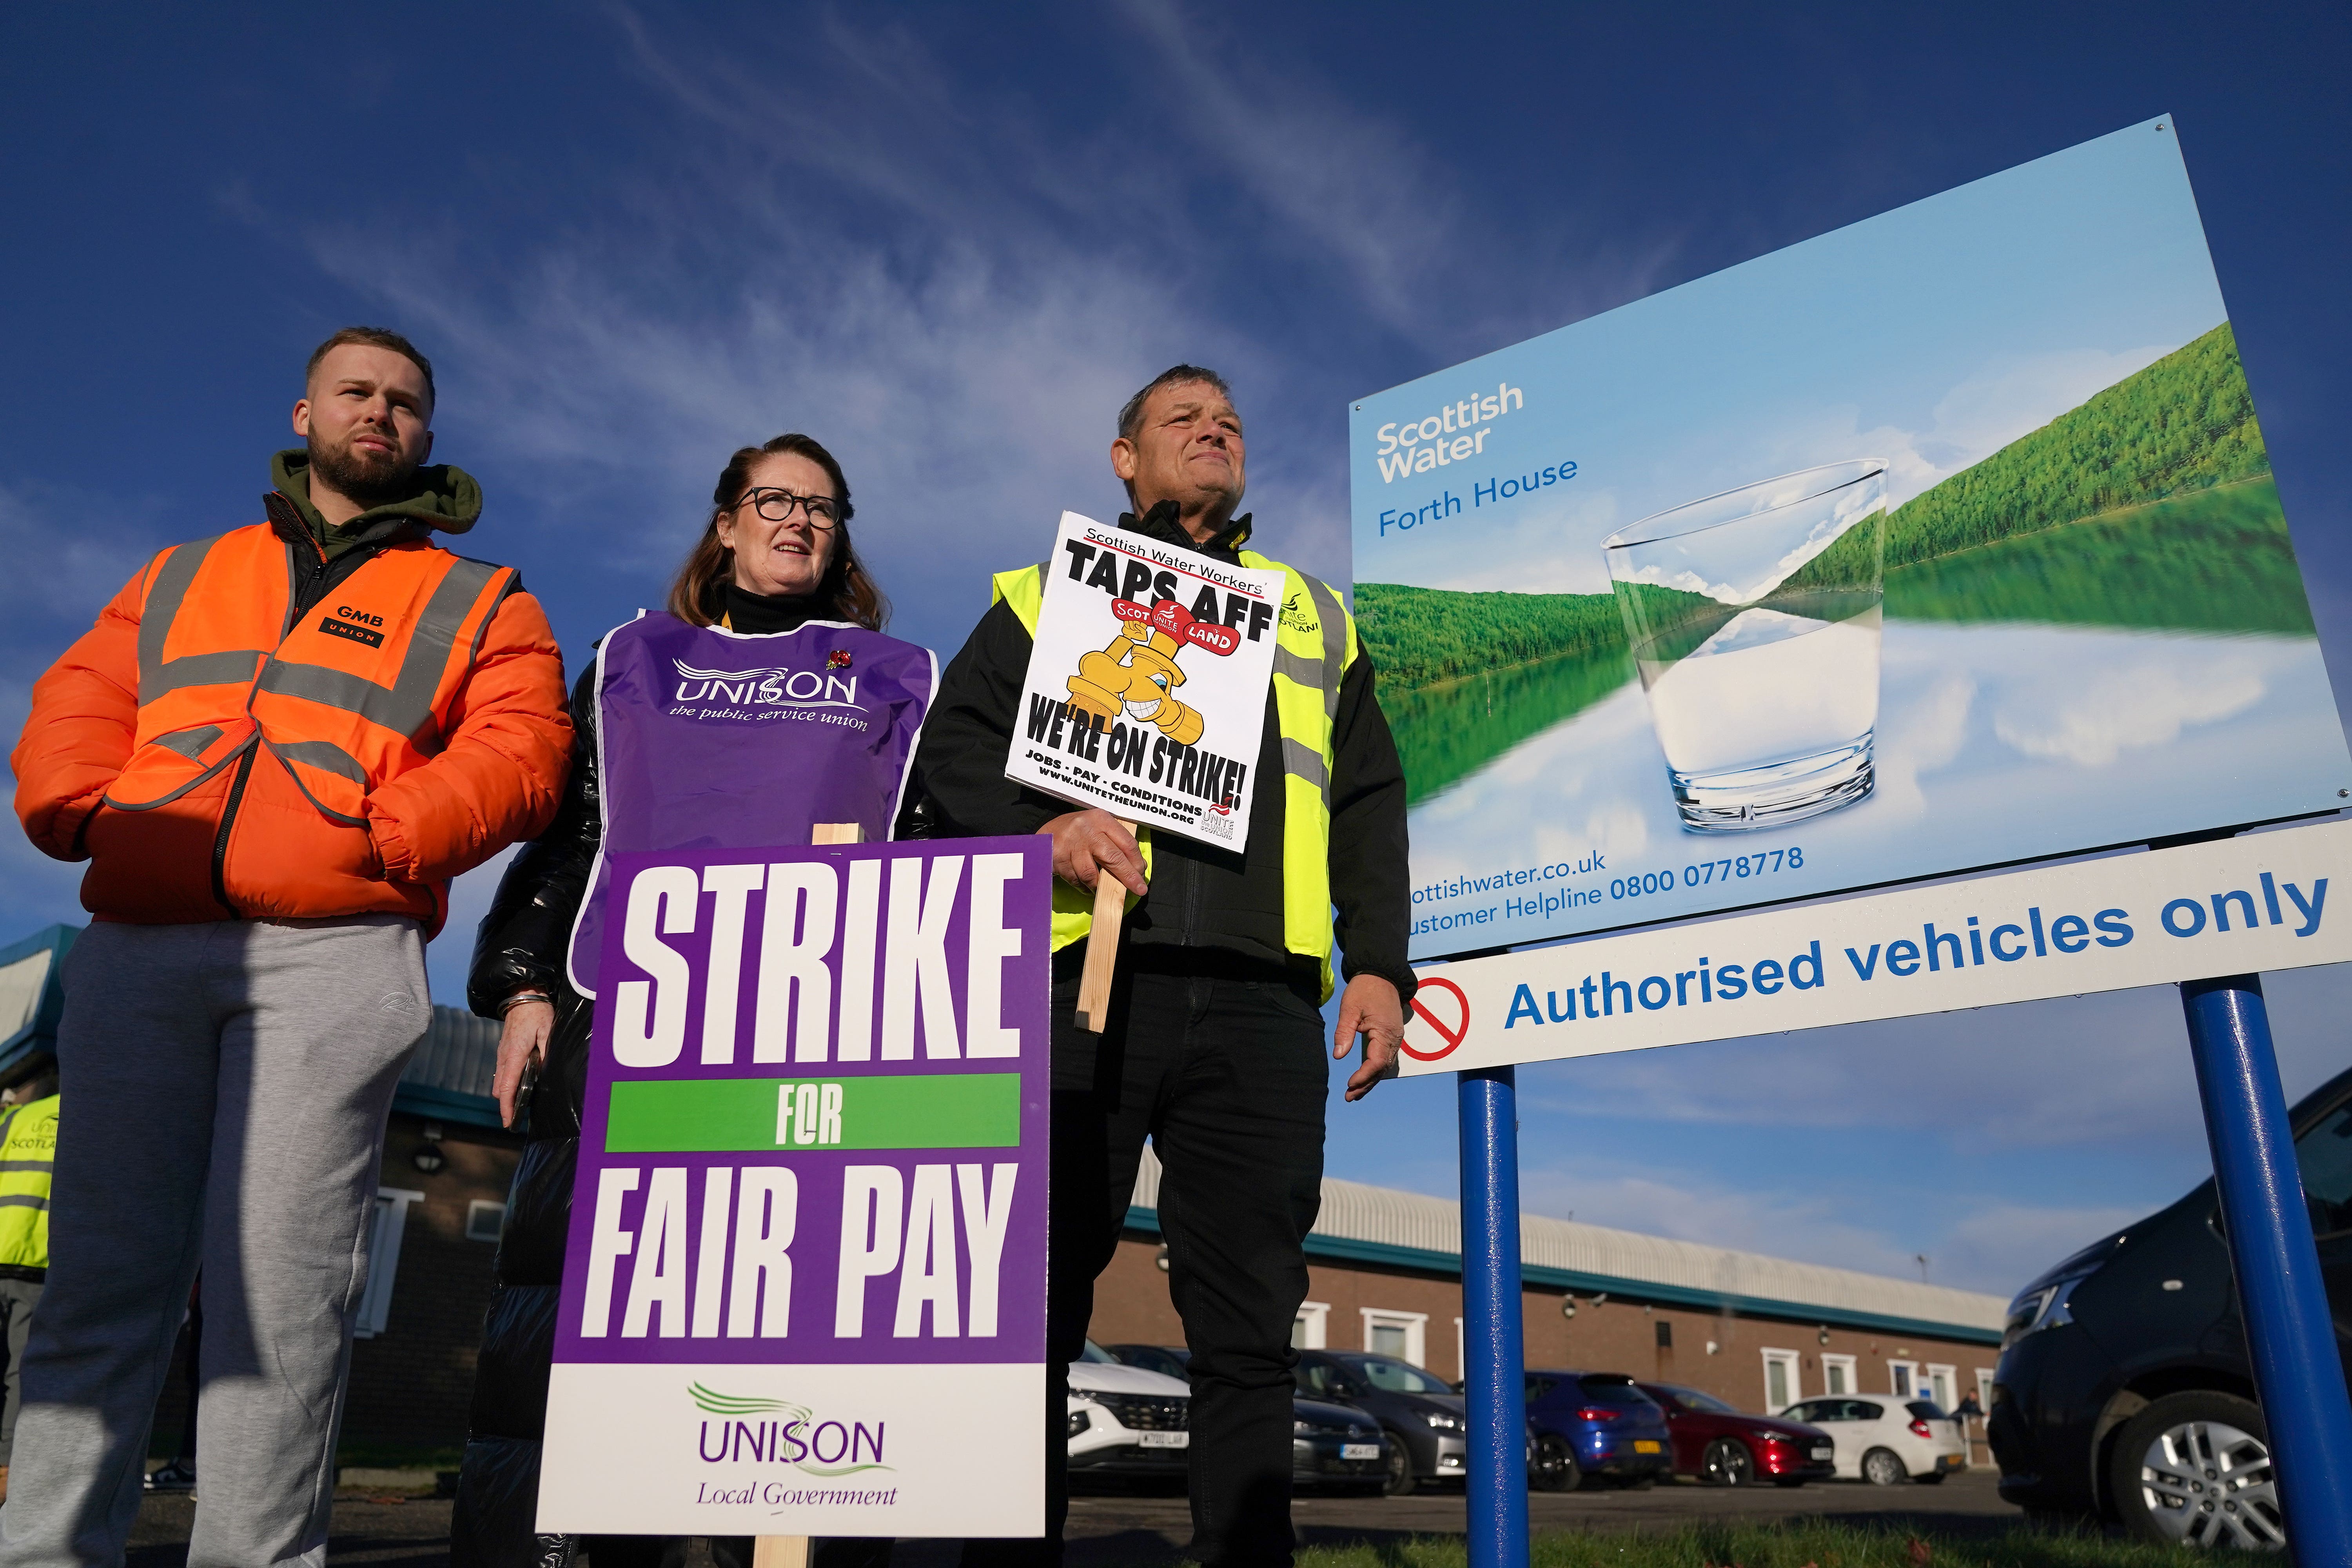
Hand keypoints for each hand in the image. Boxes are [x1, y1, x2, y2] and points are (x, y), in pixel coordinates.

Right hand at [494, 998, 553, 1128]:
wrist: (522, 996)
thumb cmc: (537, 1013)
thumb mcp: (548, 1031)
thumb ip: (547, 1052)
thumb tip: (545, 1071)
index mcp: (514, 1054)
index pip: (506, 1086)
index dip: (506, 1107)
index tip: (508, 1122)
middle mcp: (504, 1057)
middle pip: (499, 1089)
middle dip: (506, 1103)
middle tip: (517, 1116)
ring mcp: (501, 1054)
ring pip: (499, 1081)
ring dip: (506, 1093)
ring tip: (519, 1104)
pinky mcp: (503, 1051)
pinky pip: (502, 1072)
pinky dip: (507, 1082)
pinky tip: (520, 1084)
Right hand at [1040, 809, 1146, 896]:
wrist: (1047, 832)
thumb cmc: (1079, 831)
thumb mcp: (1098, 827)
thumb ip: (1117, 842)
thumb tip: (1137, 867)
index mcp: (1101, 819)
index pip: (1126, 842)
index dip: (1136, 861)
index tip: (1142, 875)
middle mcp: (1086, 829)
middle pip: (1112, 857)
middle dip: (1127, 877)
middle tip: (1138, 889)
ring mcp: (1070, 844)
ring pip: (1091, 874)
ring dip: (1099, 886)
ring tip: (1102, 889)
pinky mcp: (1057, 858)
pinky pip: (1075, 880)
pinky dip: (1083, 886)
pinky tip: (1085, 885)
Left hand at [1333, 974, 1403, 1101]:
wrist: (1381, 974)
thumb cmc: (1364, 989)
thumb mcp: (1349, 1008)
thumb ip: (1344, 1032)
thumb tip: (1338, 1055)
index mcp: (1385, 1032)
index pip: (1376, 1062)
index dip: (1363, 1076)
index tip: (1348, 1085)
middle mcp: (1394, 1038)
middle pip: (1381, 1069)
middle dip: (1366, 1084)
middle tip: (1349, 1097)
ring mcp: (1395, 1037)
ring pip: (1384, 1066)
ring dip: (1370, 1080)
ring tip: (1354, 1094)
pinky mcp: (1392, 1036)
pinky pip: (1385, 1058)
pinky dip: (1375, 1070)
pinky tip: (1365, 1078)